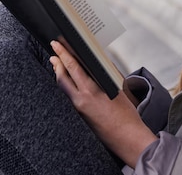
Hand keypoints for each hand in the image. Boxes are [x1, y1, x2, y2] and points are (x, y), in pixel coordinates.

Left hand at [50, 40, 157, 167]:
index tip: (57, 44)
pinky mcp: (78, 116)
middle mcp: (81, 99)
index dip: (64, 54)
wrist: (128, 138)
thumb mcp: (118, 88)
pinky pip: (68, 97)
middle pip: (62, 77)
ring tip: (57, 63)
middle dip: (57, 62)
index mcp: (91, 90)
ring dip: (59, 74)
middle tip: (54, 52)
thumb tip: (98, 59)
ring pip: (62, 88)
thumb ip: (106, 72)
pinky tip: (66, 81)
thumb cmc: (126, 114)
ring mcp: (78, 109)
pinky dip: (65, 86)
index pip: (73, 67)